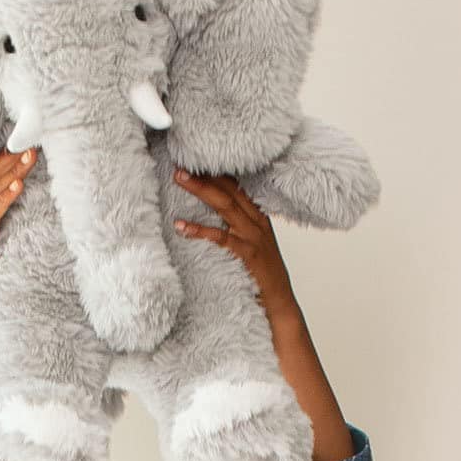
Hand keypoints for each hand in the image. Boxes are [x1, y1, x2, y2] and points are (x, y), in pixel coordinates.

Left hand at [172, 168, 298, 321]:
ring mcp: (253, 237)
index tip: (197, 158)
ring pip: (225, 205)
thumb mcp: (254, 246)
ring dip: (201, 189)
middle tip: (181, 163)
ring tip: (180, 179)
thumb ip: (239, 229)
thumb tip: (217, 217)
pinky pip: (221, 237)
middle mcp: (257, 223)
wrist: (280, 303)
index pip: (237, 186)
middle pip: (229, 190)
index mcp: (258, 218)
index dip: (217, 171)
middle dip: (205, 174)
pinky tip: (181, 225)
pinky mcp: (247, 254)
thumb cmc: (262, 276)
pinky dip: (200, 230)